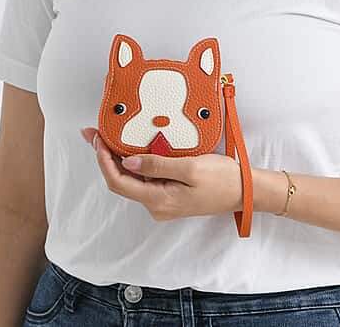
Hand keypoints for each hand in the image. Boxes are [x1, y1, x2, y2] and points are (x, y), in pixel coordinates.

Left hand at [81, 127, 242, 220]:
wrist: (244, 191)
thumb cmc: (222, 180)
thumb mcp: (190, 168)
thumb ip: (157, 165)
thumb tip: (127, 162)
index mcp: (158, 200)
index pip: (119, 181)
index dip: (103, 160)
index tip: (97, 139)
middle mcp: (156, 205)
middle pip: (122, 181)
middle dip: (106, 157)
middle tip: (96, 134)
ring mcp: (163, 201)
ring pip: (133, 180)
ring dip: (120, 159)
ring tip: (111, 137)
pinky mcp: (170, 195)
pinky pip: (146, 179)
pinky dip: (137, 163)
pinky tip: (135, 149)